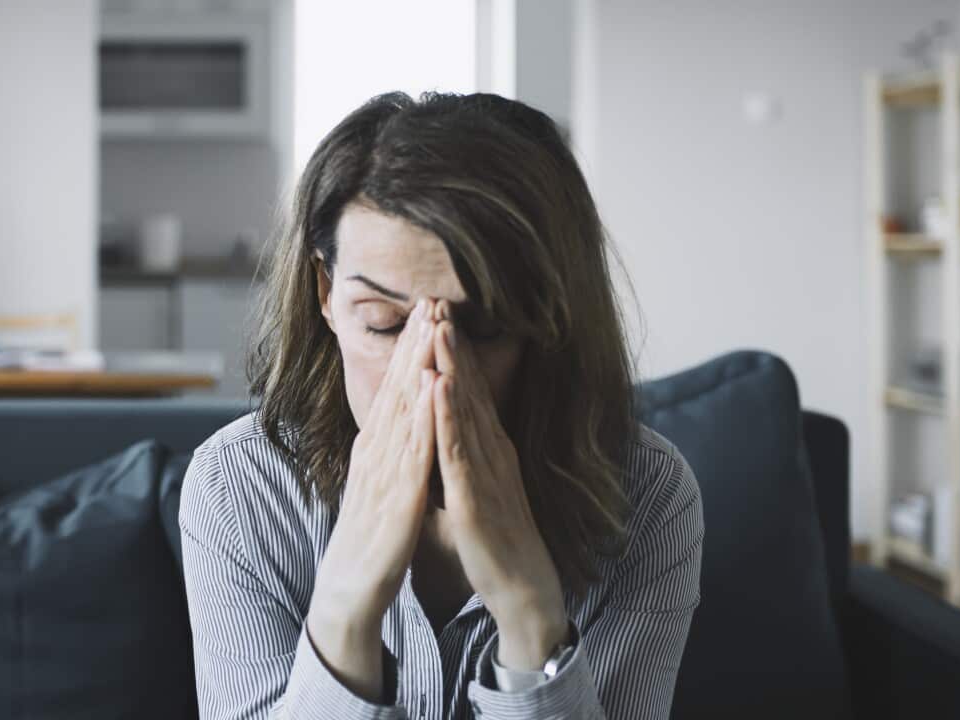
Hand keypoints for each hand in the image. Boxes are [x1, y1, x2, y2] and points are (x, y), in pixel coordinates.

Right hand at [308, 298, 438, 700]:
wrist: (351, 590)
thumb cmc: (372, 536)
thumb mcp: (383, 482)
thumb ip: (391, 450)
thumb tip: (400, 419)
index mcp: (378, 449)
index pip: (397, 389)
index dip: (412, 349)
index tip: (427, 310)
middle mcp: (377, 453)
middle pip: (399, 389)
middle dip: (415, 343)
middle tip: (430, 298)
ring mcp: (385, 474)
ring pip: (404, 411)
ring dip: (418, 367)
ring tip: (432, 328)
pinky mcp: (397, 500)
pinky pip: (413, 455)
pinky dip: (424, 419)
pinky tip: (435, 391)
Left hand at [430, 300, 569, 670]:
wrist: (523, 589)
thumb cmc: (495, 542)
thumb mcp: (473, 491)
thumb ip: (460, 462)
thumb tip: (441, 440)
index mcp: (488, 450)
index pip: (468, 392)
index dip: (453, 353)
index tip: (437, 315)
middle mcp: (492, 451)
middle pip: (468, 388)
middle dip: (451, 343)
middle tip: (437, 298)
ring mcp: (485, 471)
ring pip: (464, 410)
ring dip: (450, 366)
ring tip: (436, 326)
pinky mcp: (474, 497)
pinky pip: (458, 451)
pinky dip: (448, 416)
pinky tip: (438, 387)